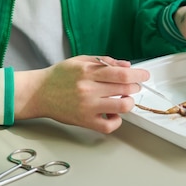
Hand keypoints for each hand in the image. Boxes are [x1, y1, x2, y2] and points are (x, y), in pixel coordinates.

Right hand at [13, 55, 149, 132]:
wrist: (40, 92)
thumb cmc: (60, 75)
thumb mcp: (81, 60)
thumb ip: (105, 62)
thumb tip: (126, 66)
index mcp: (88, 71)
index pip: (121, 74)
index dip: (138, 75)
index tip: (145, 75)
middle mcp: (89, 89)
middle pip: (124, 89)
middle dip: (135, 87)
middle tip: (135, 85)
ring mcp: (87, 107)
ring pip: (121, 107)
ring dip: (128, 102)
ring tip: (125, 98)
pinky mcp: (85, 121)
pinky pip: (109, 125)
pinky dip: (117, 120)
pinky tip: (114, 113)